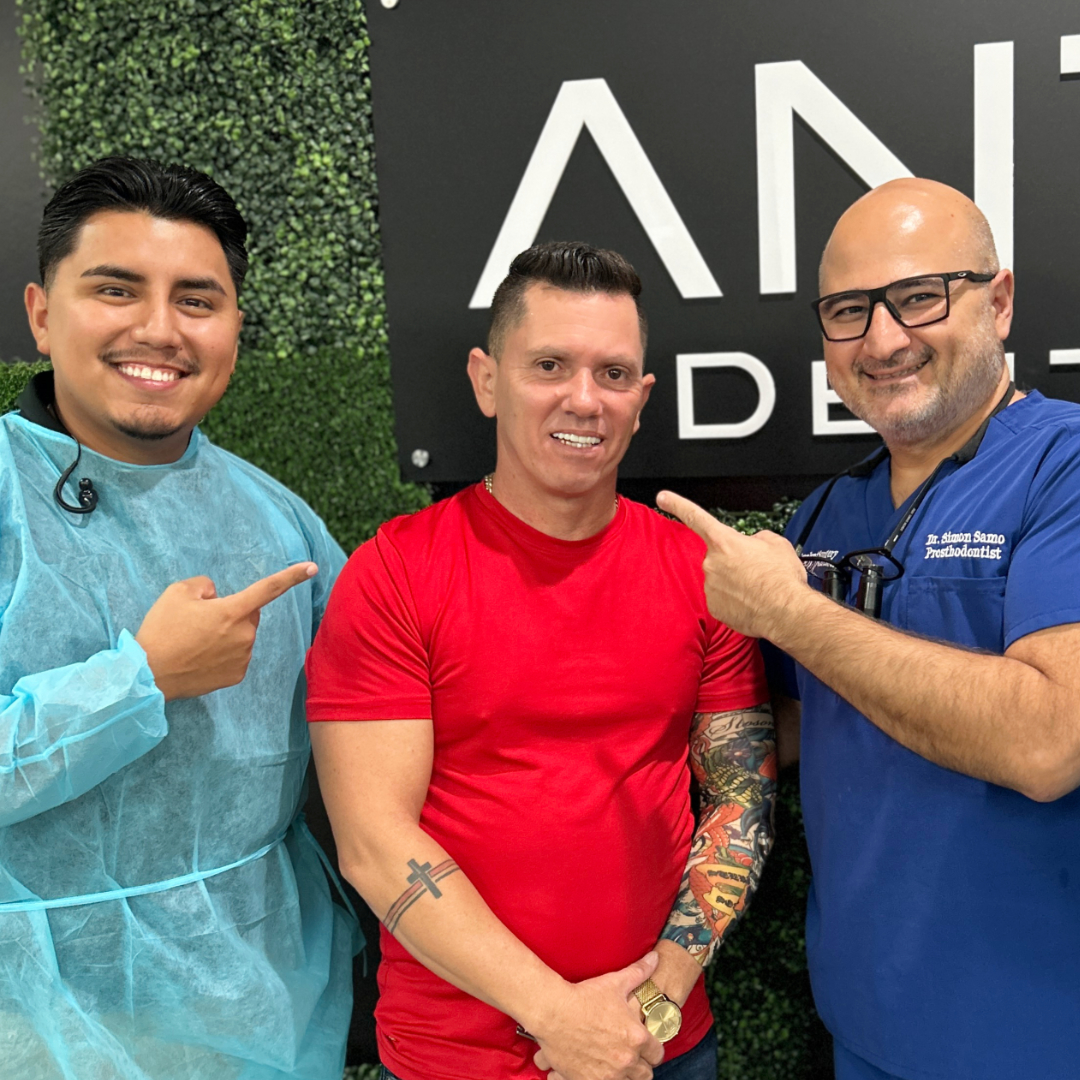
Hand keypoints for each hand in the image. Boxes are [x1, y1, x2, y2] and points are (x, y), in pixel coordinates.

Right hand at [135, 563, 317, 699]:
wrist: (149, 674)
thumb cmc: (162, 630)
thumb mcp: (177, 592)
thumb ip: (205, 585)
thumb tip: (217, 596)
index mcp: (232, 611)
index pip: (268, 588)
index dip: (291, 576)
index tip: (312, 567)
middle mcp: (244, 635)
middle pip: (248, 614)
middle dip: (232, 612)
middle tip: (199, 621)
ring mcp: (242, 657)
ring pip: (242, 636)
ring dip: (227, 634)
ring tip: (195, 641)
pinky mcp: (236, 676)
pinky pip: (237, 655)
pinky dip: (223, 653)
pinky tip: (201, 657)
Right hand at [529, 951, 662, 1079]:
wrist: (553, 1011)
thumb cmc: (585, 996)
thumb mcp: (615, 982)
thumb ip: (640, 972)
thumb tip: (655, 958)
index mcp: (636, 1038)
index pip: (657, 1054)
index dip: (652, 1048)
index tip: (644, 1043)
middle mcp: (625, 1061)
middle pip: (645, 1074)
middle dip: (640, 1064)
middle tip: (629, 1053)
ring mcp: (607, 1075)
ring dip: (623, 1074)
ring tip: (613, 1060)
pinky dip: (601, 1079)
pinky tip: (595, 1068)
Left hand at [656, 491, 808, 640]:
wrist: (785, 611)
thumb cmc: (781, 578)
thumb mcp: (776, 543)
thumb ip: (757, 538)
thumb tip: (753, 544)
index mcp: (724, 542)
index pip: (695, 517)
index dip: (677, 504)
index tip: (662, 498)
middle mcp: (712, 563)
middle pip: (719, 556)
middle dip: (734, 561)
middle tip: (757, 570)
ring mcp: (711, 586)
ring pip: (721, 579)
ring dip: (736, 581)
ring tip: (758, 588)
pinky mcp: (714, 607)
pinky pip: (723, 598)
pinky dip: (735, 599)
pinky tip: (751, 601)